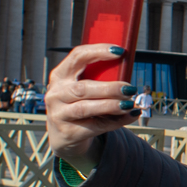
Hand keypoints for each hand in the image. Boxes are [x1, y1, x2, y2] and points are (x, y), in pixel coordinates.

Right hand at [44, 44, 135, 168]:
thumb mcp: (81, 88)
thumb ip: (98, 78)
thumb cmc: (79, 104)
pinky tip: (130, 115)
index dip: (98, 51)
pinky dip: (116, 121)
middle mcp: (56, 93)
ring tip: (129, 104)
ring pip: (86, 108)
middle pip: (83, 88)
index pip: (77, 57)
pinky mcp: (68, 132)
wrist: (64, 135)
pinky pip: (96, 126)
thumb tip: (128, 70)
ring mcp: (59, 114)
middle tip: (129, 88)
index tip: (120, 51)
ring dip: (111, 105)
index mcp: (60, 75)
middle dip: (109, 88)